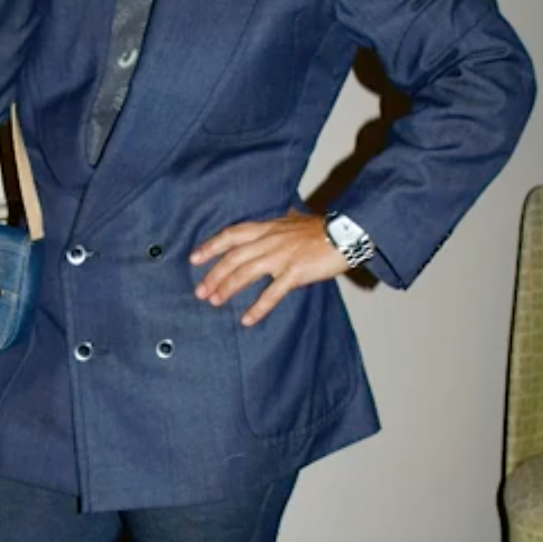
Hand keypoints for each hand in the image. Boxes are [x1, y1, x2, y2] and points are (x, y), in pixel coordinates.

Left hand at [190, 211, 347, 326]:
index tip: (194, 258)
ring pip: (246, 273)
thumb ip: (274, 228)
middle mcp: (270, 240)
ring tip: (214, 302)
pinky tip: (247, 319)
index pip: (231, 235)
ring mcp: (282, 256)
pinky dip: (258, 307)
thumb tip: (264, 227)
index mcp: (267, 228)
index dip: (211, 246)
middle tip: (199, 291)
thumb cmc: (321, 229)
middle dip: (214, 274)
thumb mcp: (291, 222)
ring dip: (228, 288)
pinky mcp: (296, 272)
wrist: (348, 233)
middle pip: (233, 257)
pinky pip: (273, 293)